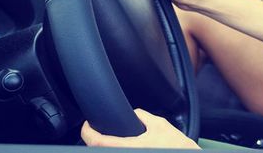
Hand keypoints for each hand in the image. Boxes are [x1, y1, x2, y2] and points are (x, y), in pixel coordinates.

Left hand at [80, 108, 200, 148]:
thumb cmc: (176, 146)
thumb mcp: (160, 124)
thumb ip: (143, 116)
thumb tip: (134, 113)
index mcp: (129, 147)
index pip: (98, 142)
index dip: (87, 132)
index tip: (87, 125)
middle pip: (99, 150)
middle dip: (96, 140)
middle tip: (95, 131)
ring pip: (109, 152)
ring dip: (105, 146)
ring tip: (107, 138)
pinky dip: (115, 148)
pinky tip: (120, 144)